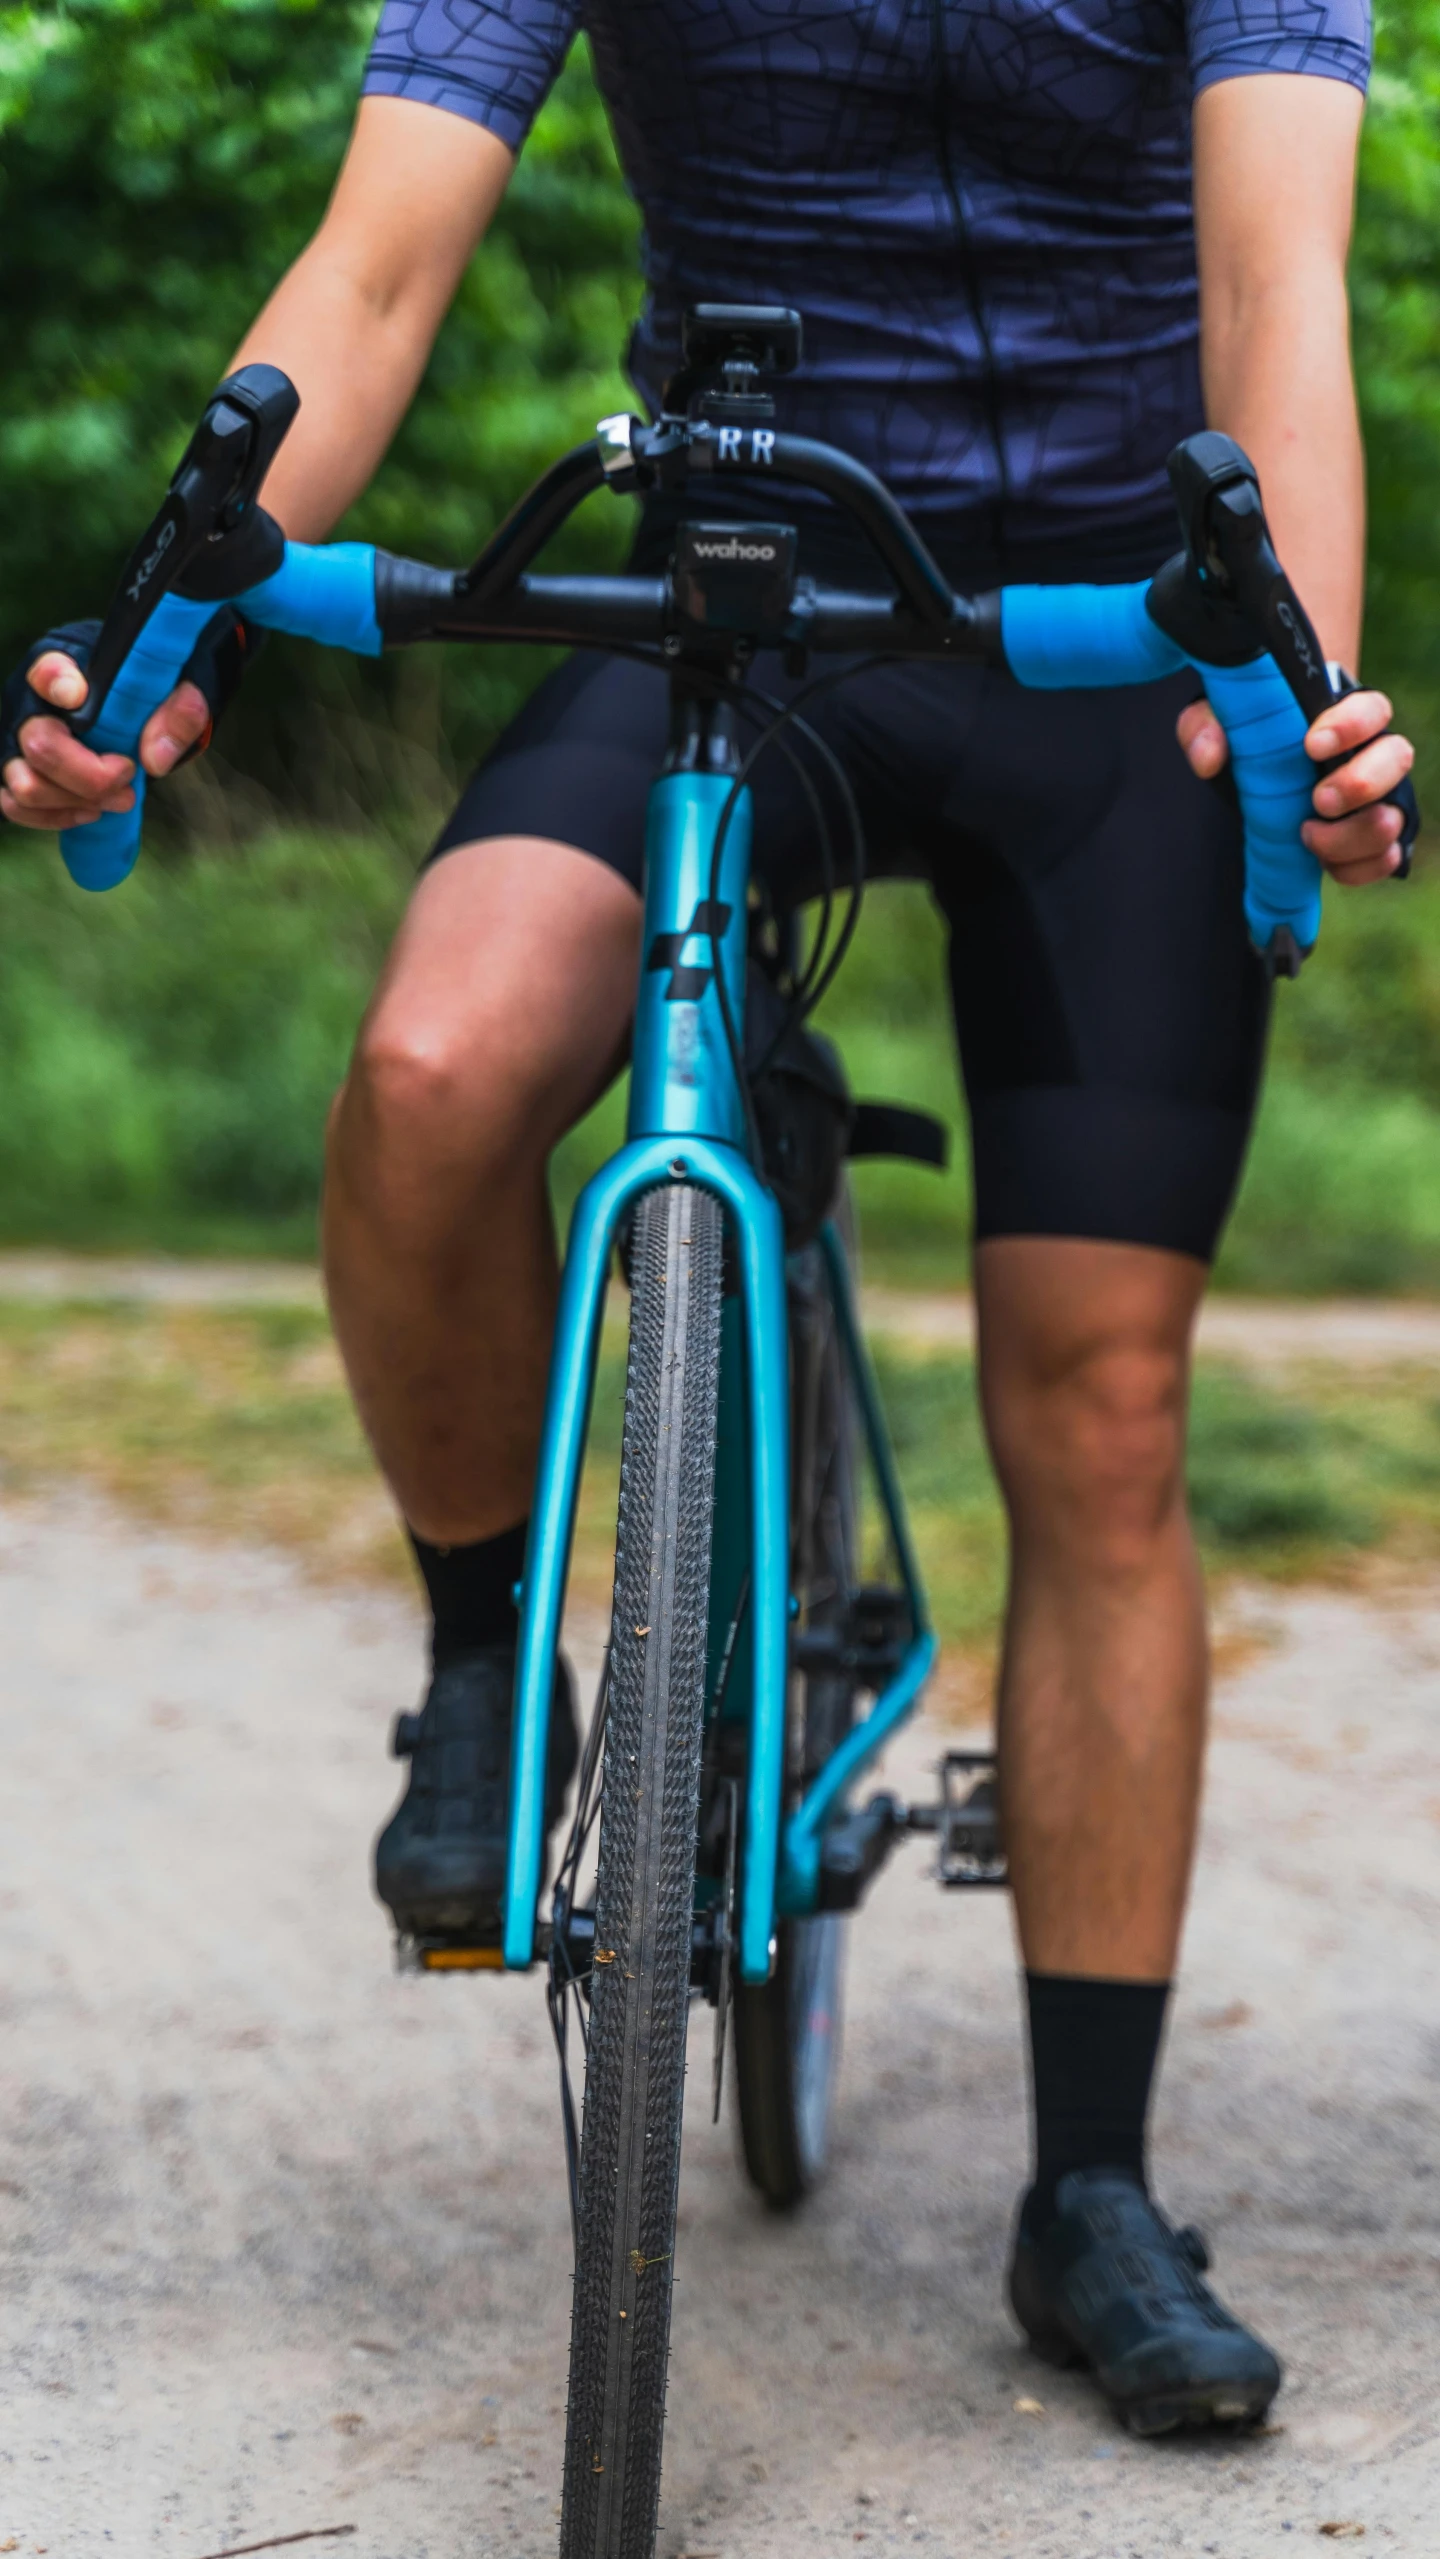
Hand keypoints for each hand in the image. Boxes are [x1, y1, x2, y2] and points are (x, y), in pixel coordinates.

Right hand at [1, 652, 210, 831]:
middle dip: (89, 776)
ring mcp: (19, 738)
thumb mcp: (181, 688)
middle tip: (129, 778)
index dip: (56, 683)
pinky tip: (90, 811)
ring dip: (75, 802)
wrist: (142, 709)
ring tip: (118, 799)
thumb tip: (155, 760)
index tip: (80, 696)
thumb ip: (179, 712)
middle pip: (38, 744)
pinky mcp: (20, 770)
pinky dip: (55, 817)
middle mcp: (31, 701)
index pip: (46, 670)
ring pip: (25, 783)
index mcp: (66, 664)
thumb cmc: (152, 691)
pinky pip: (16, 805)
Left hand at [1178, 689, 1414, 886]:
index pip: (1372, 709)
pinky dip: (1360, 868)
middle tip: (1318, 800)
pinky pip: (1387, 857)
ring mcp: (1379, 799)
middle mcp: (1373, 755)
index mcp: (1346, 718)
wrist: (1263, 772)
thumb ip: (1206, 727)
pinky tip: (1324, 864)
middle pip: (1398, 758)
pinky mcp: (1372, 839)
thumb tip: (1208, 759)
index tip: (1311, 745)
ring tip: (1308, 836)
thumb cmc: (1252, 738)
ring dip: (1355, 835)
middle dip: (1361, 783)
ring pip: (1393, 816)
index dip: (1352, 725)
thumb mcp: (1220, 723)